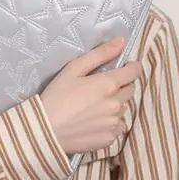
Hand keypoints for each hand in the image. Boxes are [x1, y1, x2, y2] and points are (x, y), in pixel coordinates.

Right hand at [40, 37, 142, 154]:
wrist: (45, 130)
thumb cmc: (56, 96)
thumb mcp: (73, 69)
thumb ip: (100, 54)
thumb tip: (121, 41)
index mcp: (108, 84)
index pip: (133, 72)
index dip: (131, 67)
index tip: (125, 67)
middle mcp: (116, 104)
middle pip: (130, 90)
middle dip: (122, 85)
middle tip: (102, 87)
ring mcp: (114, 123)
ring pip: (124, 108)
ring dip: (116, 104)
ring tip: (95, 105)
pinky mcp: (109, 139)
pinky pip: (118, 126)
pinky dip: (111, 122)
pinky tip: (94, 121)